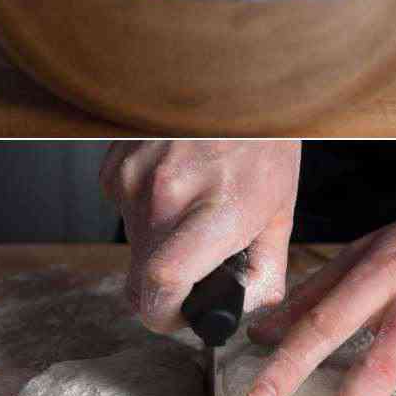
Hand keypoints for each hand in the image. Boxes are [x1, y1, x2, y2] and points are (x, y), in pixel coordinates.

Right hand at [99, 141, 301, 333]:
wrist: (229, 80)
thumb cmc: (261, 142)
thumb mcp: (281, 212)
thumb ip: (263, 274)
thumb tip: (236, 311)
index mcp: (217, 209)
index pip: (162, 282)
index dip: (164, 315)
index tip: (179, 315)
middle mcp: (165, 194)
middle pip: (140, 279)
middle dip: (164, 289)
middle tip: (192, 271)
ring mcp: (133, 178)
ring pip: (132, 248)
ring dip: (156, 246)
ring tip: (190, 210)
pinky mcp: (114, 167)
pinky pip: (122, 214)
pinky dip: (145, 214)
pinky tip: (172, 186)